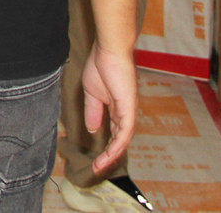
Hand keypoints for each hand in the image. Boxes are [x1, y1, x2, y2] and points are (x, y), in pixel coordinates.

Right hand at [82, 41, 138, 170]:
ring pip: (123, 140)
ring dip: (112, 155)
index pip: (113, 133)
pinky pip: (125, 132)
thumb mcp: (91, 94)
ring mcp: (128, 111)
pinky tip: (109, 154)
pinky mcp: (129, 108)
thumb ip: (92, 112)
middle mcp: (125, 113)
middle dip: (109, 156)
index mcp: (116, 108)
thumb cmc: (101, 66)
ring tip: (100, 166)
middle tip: (97, 169)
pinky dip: (118, 145)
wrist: (109, 51)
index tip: (94, 159)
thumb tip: (93, 130)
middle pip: (119, 140)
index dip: (105, 147)